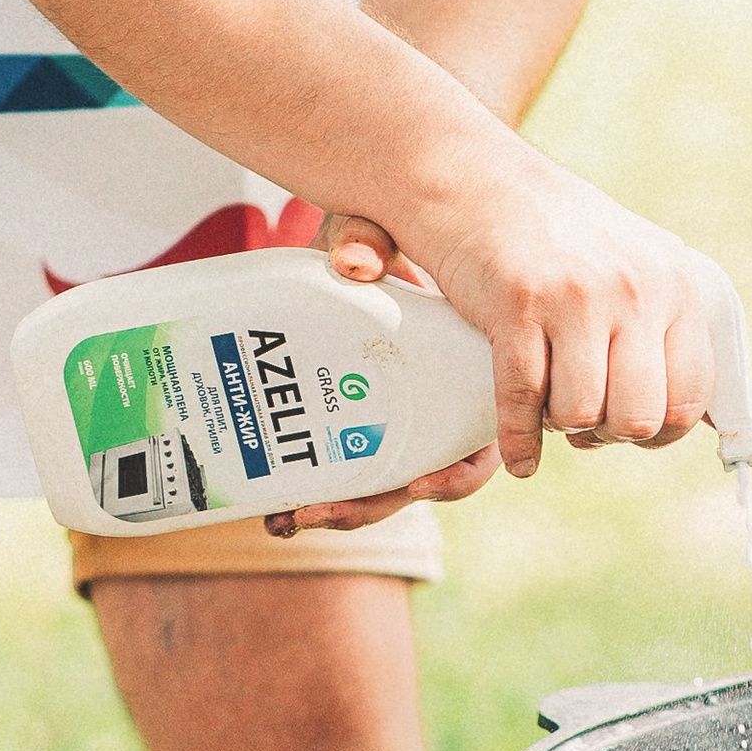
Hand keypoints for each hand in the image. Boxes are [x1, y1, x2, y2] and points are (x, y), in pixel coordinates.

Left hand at [265, 212, 499, 536]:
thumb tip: (353, 261)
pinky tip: (274, 510)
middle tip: (318, 512)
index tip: (418, 484)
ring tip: (285, 522)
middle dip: (369, 508)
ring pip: (377, 490)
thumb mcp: (381, 228)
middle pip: (416, 484)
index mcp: (464, 379)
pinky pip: (345, 473)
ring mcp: (396, 426)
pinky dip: (313, 495)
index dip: (454, 477)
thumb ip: (369, 237)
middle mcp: (435, 415)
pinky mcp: (356, 426)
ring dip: (337, 513)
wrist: (349, 241)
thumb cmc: (382, 240)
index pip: (477, 449)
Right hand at [392, 158, 729, 481]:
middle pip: (640, 419)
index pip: (691, 395)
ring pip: (581, 417)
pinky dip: (519, 442)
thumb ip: (663, 320)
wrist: (473, 177)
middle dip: (609, 435)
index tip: (629, 428)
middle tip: (585, 421)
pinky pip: (525, 402)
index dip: (660, 430)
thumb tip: (697, 413)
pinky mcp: (518, 306)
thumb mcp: (631, 259)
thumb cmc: (552, 231)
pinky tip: (520, 455)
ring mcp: (577, 297)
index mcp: (673, 283)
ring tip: (549, 406)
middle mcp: (635, 289)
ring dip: (560, 427)